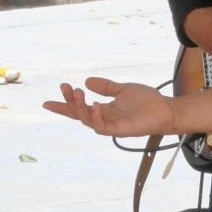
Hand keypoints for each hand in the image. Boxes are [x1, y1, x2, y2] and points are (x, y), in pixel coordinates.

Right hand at [42, 78, 177, 136]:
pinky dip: (97, 116)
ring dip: (80, 106)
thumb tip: (87, 80)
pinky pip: (102, 126)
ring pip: (87, 119)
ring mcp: (110, 125)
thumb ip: (106, 86)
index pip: (78, 109)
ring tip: (78, 92)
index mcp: (103, 109)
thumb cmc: (147, 101)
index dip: (63, 106)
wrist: (165, 109)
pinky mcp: (119, 130)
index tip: (46, 102)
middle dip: (69, 102)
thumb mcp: (123, 89)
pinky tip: (96, 104)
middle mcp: (103, 118)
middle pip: (79, 114)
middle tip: (66, 87)